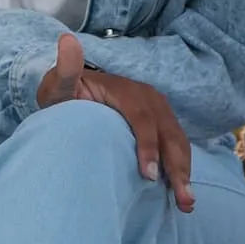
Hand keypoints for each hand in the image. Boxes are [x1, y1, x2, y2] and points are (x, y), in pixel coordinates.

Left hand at [37, 32, 194, 211]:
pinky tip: (181, 192)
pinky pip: (176, 145)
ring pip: (177, 141)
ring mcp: (158, 110)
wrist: (74, 92)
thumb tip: (67, 40)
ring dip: (184, 171)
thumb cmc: (63, 94)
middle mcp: (147, 98)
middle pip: (167, 132)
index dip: (147, 146)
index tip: (147, 175)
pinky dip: (182, 167)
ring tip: (186, 203)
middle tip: (182, 199)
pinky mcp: (161, 123)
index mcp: (126, 90)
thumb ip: (65, 69)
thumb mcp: (57, 84)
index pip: (142, 117)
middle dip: (176, 166)